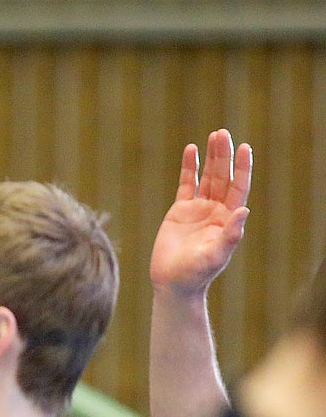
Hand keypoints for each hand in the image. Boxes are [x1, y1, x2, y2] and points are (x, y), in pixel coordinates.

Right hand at [149, 128, 250, 299]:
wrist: (172, 282)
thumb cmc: (196, 273)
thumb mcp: (216, 256)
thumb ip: (230, 235)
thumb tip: (244, 211)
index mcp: (228, 218)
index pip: (239, 187)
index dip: (243, 168)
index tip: (244, 148)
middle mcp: (216, 210)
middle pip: (224, 176)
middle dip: (224, 155)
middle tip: (223, 134)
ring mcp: (199, 208)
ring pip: (208, 176)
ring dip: (211, 157)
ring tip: (213, 136)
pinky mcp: (180, 210)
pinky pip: (186, 184)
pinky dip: (189, 167)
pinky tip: (191, 150)